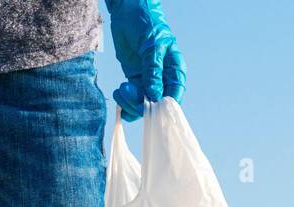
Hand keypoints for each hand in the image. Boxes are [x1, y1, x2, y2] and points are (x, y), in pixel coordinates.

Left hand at [106, 0, 185, 120]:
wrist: (128, 11)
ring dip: (130, 103)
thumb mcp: (151, 46)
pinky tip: (118, 98)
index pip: (175, 94)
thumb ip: (152, 71)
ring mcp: (147, 80)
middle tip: (127, 93)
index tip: (152, 108)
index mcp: (174, 68)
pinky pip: (132, 99)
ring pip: (142, 103)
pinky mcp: (134, 79)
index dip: (165, 105)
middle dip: (142, 104)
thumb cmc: (146, 23)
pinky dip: (125, 103)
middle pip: (156, 103)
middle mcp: (163, 77)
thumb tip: (154, 95)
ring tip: (120, 91)